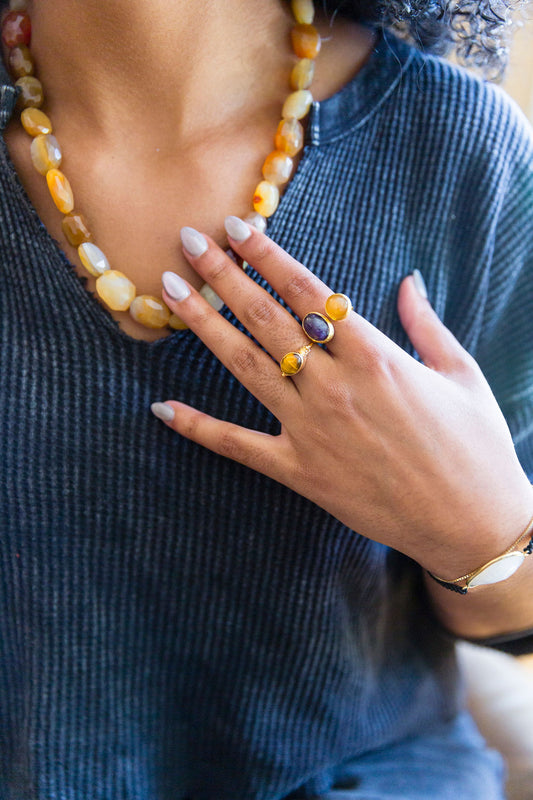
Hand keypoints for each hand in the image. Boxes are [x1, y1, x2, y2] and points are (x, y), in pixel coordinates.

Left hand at [153, 217, 532, 578]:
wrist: (471, 523)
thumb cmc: (475, 446)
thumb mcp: (461, 373)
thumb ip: (426, 323)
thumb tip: (409, 280)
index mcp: (375, 355)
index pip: (306, 291)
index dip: (267, 255)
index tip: (236, 228)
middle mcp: (335, 386)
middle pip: (265, 318)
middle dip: (223, 274)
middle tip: (187, 241)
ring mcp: (312, 430)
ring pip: (245, 366)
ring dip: (204, 325)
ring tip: (170, 291)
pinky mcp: (300, 472)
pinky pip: (238, 446)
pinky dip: (198, 428)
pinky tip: (162, 409)